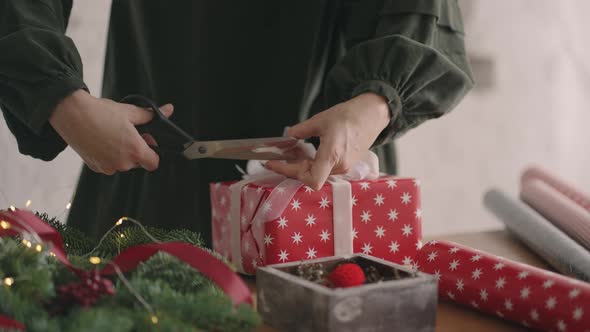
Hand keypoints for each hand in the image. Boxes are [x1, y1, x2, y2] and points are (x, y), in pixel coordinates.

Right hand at [49, 90, 173, 174]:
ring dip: (122, 154)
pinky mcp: (96, 167)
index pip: (154, 163)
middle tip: (128, 134)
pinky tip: (102, 141)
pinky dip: (108, 156)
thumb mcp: (130, 111)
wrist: (71, 114)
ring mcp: (108, 167)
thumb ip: (151, 115)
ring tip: (112, 135)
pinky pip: (109, 165)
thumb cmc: (101, 112)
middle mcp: (123, 163)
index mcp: (134, 150)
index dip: (153, 153)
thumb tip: (168, 109)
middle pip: (138, 163)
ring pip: (123, 164)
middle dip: (136, 150)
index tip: (147, 142)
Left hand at [266, 92, 389, 188]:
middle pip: (309, 177)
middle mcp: (339, 166)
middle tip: (277, 159)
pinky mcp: (346, 165)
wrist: (372, 115)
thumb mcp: (320, 120)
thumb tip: (289, 135)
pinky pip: (324, 170)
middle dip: (292, 169)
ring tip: (291, 154)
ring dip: (302, 166)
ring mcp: (344, 167)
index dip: (290, 174)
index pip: (311, 180)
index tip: (275, 164)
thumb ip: (302, 130)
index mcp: (332, 155)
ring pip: (316, 174)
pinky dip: (312, 164)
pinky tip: (306, 154)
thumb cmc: (350, 116)